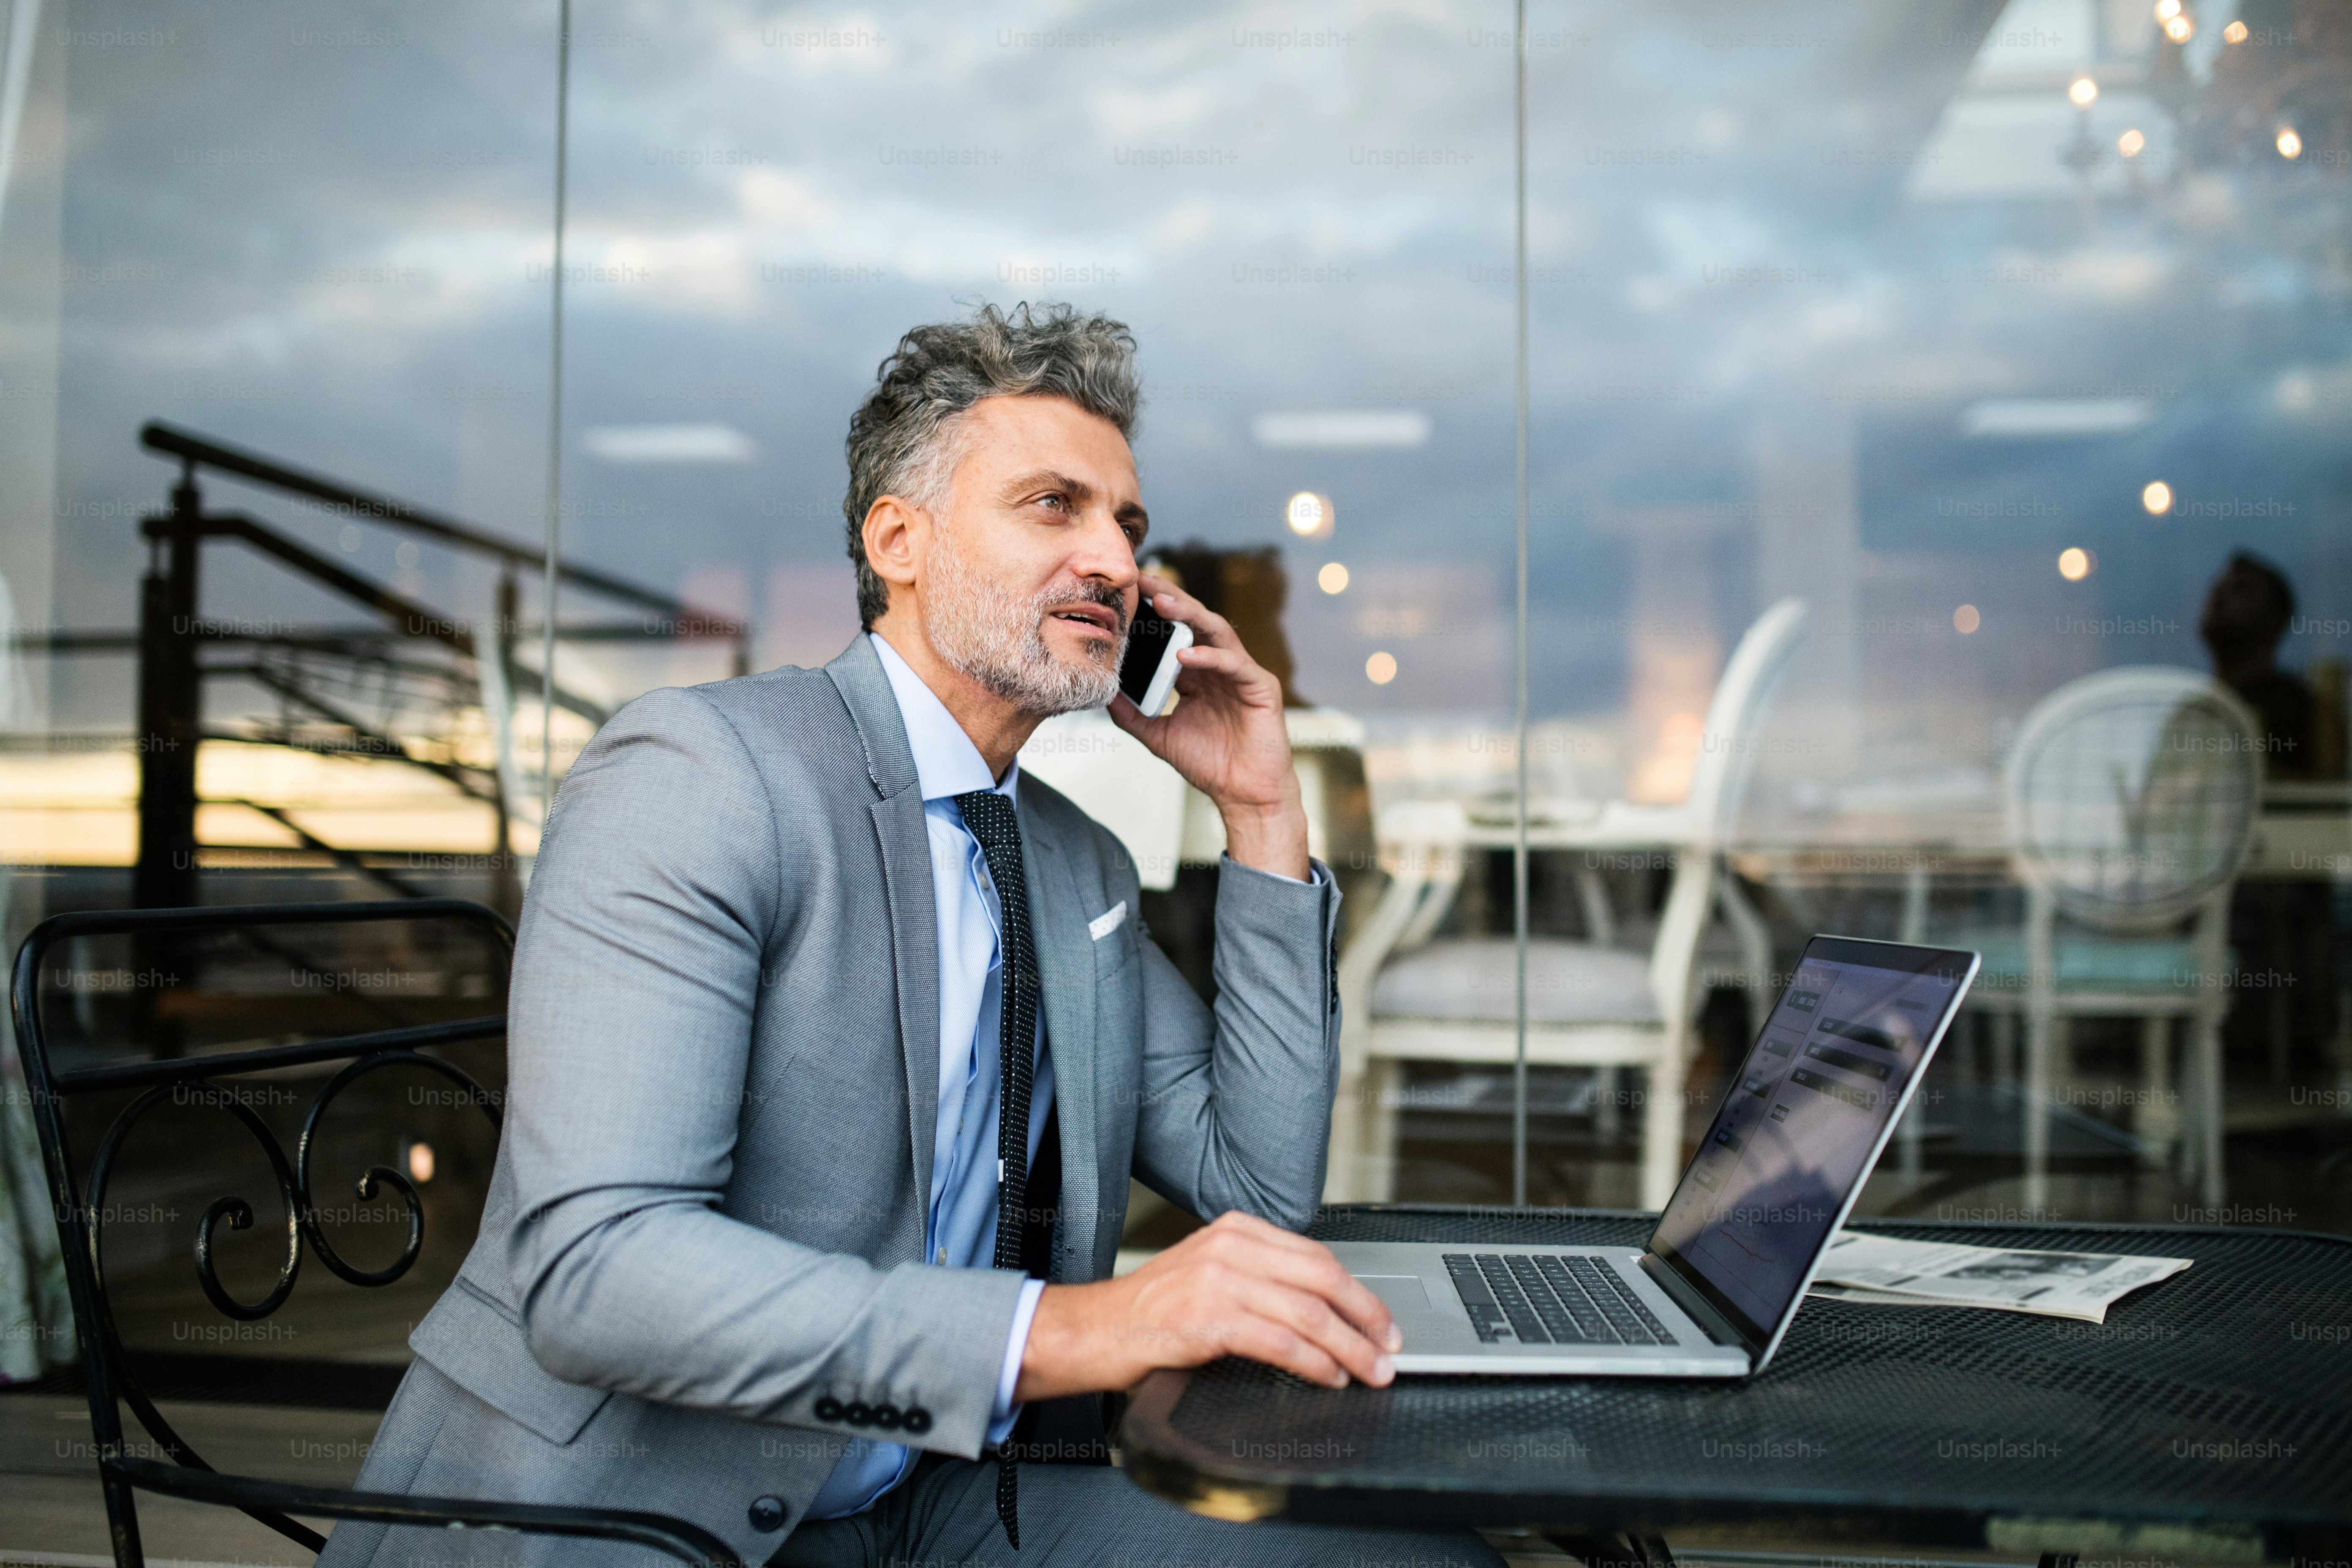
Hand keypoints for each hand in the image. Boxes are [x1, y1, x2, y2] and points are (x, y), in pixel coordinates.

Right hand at [1013, 1211, 1400, 1400]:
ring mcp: (1219, 1280)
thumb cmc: (1153, 1310)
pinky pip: (1281, 1342)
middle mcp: (1231, 1246)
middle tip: (1390, 1348)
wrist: (1098, 1329)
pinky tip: (1330, 1377)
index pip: (1317, 1256)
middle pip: (1322, 1279)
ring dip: (1350, 1348)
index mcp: (1236, 1229)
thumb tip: (1323, 1309)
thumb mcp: (1211, 1273)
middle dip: (1366, 1317)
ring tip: (1370, 1371)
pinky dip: (1315, 1363)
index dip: (1358, 1292)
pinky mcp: (1210, 1318)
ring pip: (1308, 1313)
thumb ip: (1261, 1277)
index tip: (1382, 1320)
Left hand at [1108, 572, 1308, 879]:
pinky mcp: (1261, 687)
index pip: (1174, 632)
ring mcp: (1242, 673)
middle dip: (1170, 598)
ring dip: (1190, 615)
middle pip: (1195, 621)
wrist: (1244, 795)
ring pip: (1217, 631)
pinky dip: (1210, 657)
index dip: (1154, 612)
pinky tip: (1185, 656)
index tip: (1126, 595)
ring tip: (1163, 603)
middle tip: (1143, 581)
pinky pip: (1235, 664)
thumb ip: (1132, 713)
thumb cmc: (1209, 764)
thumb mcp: (1159, 735)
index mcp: (1197, 673)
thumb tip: (1102, 692)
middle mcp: (1220, 666)